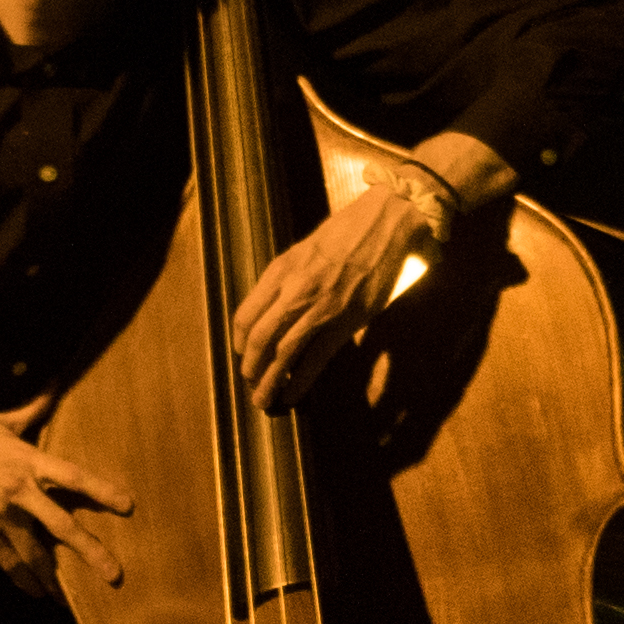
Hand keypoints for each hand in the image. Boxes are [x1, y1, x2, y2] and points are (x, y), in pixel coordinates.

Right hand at [0, 394, 132, 599]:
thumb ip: (32, 410)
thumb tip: (56, 384)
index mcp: (28, 462)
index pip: (74, 477)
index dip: (102, 491)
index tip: (128, 506)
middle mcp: (20, 492)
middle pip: (62, 525)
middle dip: (90, 551)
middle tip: (113, 573)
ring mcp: (0, 517)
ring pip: (35, 553)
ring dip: (54, 578)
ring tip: (72, 597)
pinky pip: (7, 562)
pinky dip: (22, 580)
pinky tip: (36, 594)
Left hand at [233, 186, 435, 411]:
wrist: (384, 224)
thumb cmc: (346, 233)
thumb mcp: (304, 250)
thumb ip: (287, 280)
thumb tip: (275, 311)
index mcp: (281, 270)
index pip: (245, 314)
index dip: (239, 341)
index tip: (241, 353)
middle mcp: (295, 290)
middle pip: (260, 337)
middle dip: (251, 367)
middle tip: (250, 383)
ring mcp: (320, 307)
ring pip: (283, 352)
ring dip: (270, 381)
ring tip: (264, 400)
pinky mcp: (345, 322)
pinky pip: (315, 359)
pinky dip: (300, 381)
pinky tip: (293, 395)